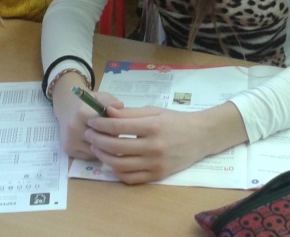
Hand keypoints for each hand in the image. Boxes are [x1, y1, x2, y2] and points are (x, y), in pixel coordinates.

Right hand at [51, 73, 123, 159]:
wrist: (67, 107)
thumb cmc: (88, 103)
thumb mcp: (101, 97)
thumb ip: (111, 102)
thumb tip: (120, 106)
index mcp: (82, 114)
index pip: (106, 127)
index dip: (116, 128)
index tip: (121, 126)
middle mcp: (74, 129)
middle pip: (101, 141)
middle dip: (112, 139)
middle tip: (116, 133)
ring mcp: (70, 141)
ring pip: (96, 151)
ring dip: (104, 148)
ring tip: (106, 137)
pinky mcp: (68, 150)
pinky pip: (89, 156)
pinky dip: (96, 152)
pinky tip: (97, 143)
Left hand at [84, 107, 211, 183]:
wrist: (201, 137)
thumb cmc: (176, 121)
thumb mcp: (154, 111)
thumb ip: (130, 113)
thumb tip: (106, 113)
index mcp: (153, 126)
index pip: (118, 127)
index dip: (100, 124)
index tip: (91, 121)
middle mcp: (154, 147)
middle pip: (115, 147)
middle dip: (97, 140)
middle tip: (89, 134)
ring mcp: (155, 164)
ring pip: (119, 165)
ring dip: (103, 156)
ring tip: (96, 148)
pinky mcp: (157, 176)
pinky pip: (130, 178)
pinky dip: (116, 171)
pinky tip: (111, 162)